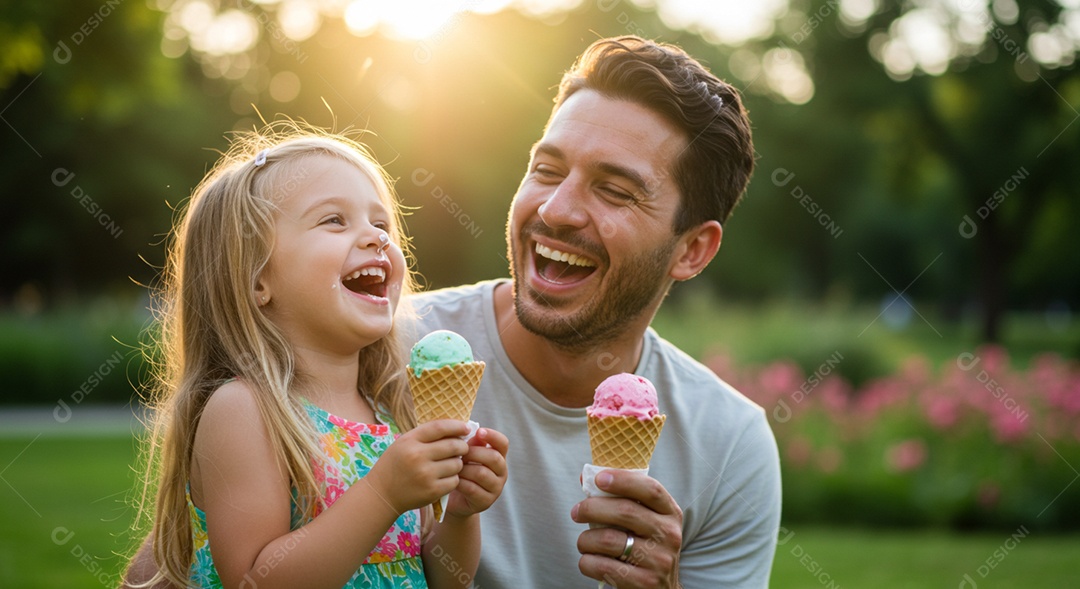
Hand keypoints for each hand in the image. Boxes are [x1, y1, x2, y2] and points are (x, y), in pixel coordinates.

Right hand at [366, 419, 469, 514]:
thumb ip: (426, 435)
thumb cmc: (395, 465)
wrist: (382, 494)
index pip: (440, 427)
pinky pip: (454, 481)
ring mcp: (425, 475)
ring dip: (457, 463)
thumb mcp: (404, 443)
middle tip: (462, 448)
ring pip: (457, 464)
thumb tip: (456, 429)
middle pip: (453, 445)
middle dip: (462, 446)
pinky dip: (453, 478)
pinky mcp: (432, 491)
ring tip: (449, 464)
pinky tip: (445, 477)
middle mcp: (417, 456)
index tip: (466, 428)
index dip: (457, 426)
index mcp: (410, 441)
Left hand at [444, 427, 508, 517]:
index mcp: (499, 456)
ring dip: (464, 469)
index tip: (479, 431)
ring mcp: (496, 488)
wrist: (454, 499)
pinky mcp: (486, 502)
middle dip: (473, 453)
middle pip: (494, 457)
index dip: (493, 436)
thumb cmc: (460, 471)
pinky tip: (452, 480)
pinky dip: (460, 482)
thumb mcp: (465, 455)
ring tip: (453, 467)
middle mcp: (501, 472)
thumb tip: (472, 431)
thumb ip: (471, 443)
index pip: (503, 443)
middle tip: (458, 453)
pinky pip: (473, 489)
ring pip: (482, 473)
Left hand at [571, 470, 683, 588]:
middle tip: (576, 512)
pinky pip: (603, 566)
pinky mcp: (644, 583)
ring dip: (586, 539)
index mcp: (670, 514)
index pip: (651, 489)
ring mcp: (659, 560)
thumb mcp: (645, 522)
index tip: (598, 478)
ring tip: (583, 542)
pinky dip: (587, 562)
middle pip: (625, 512)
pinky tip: (588, 561)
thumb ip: (621, 499)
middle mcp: (669, 535)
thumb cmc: (645, 548)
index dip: (623, 480)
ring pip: (609, 540)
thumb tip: (585, 476)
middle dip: (592, 508)